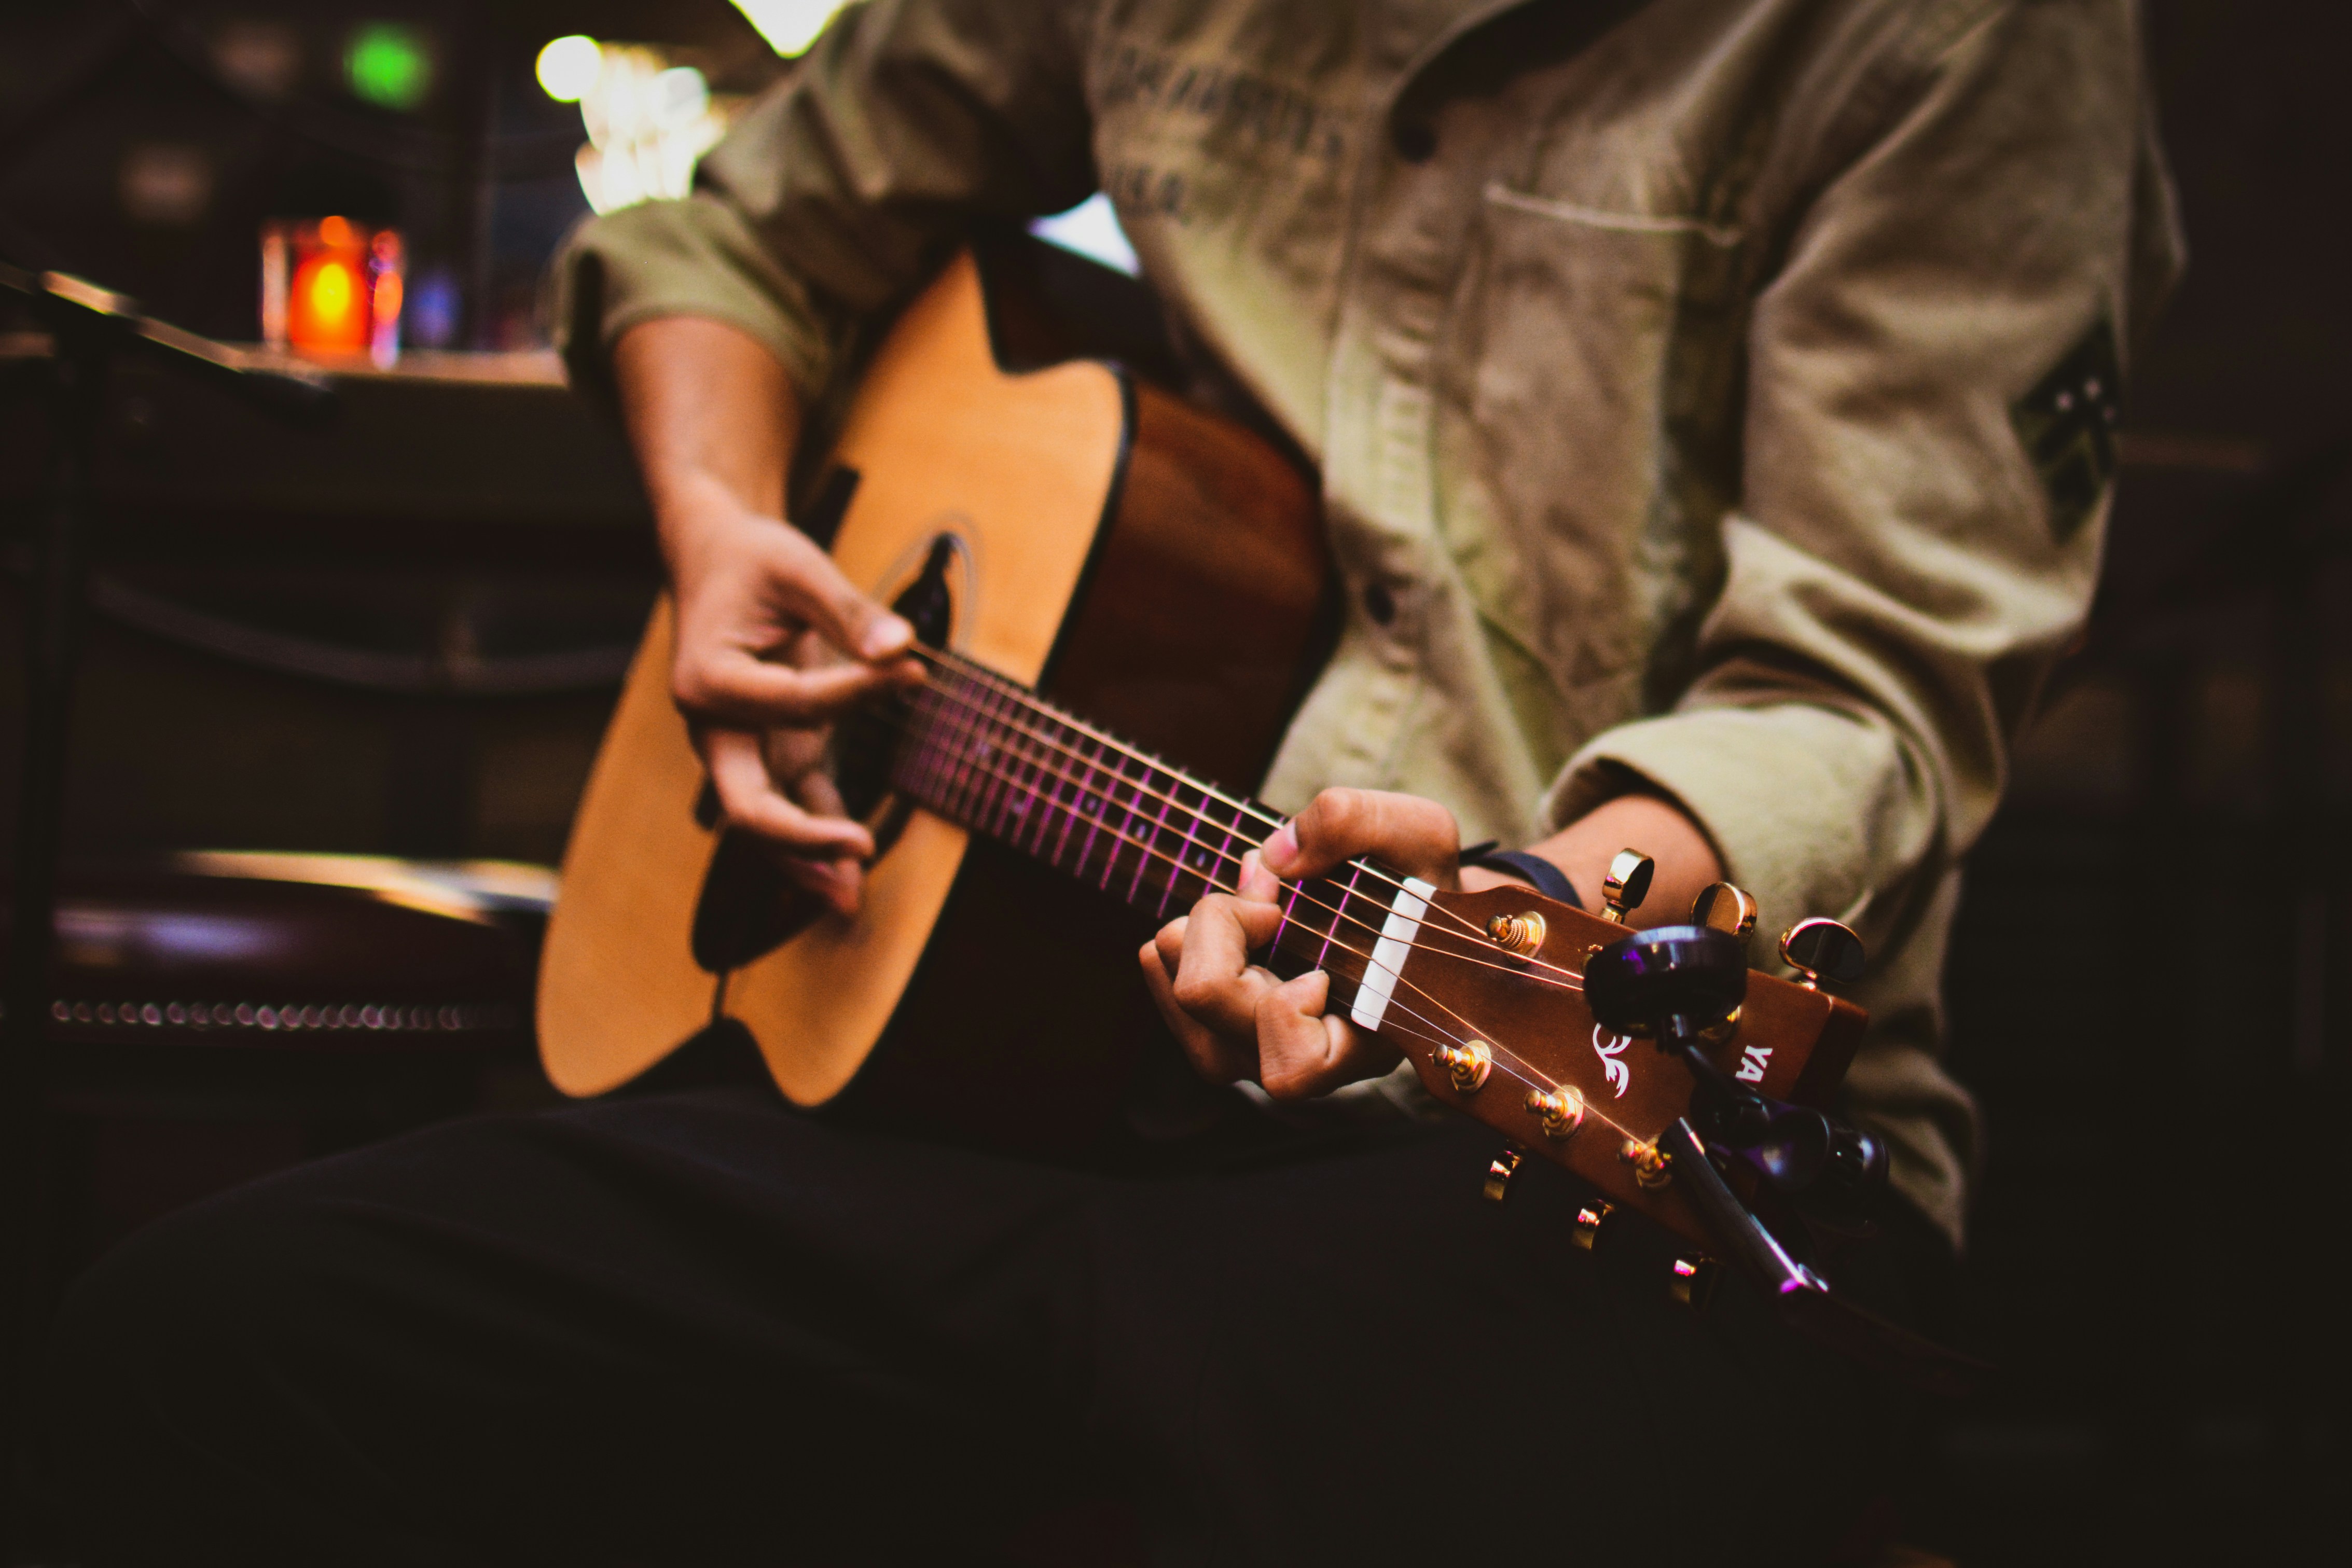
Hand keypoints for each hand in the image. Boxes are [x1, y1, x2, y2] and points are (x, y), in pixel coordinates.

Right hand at [668, 496, 922, 915]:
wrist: (716, 563)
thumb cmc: (754, 563)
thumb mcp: (801, 569)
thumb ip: (851, 612)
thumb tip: (902, 649)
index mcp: (709, 679)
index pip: (792, 704)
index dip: (856, 692)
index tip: (914, 671)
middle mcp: (712, 727)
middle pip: (746, 803)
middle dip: (799, 837)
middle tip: (859, 848)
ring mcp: (738, 749)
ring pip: (765, 822)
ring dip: (807, 861)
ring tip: (855, 899)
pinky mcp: (769, 754)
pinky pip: (792, 806)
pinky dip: (817, 840)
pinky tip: (854, 877)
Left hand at [1136, 788, 1461, 1097]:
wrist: (1415, 910)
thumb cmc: (1423, 886)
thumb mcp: (1419, 833)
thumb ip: (1355, 824)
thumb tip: (1271, 858)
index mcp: (1364, 1044)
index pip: (1291, 1068)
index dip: (1286, 1005)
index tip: (1323, 961)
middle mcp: (1304, 1061)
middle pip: (1211, 1011)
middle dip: (1222, 928)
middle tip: (1267, 897)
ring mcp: (1256, 1045)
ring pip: (1182, 1004)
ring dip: (1194, 935)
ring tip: (1243, 903)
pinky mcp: (1223, 1019)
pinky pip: (1166, 986)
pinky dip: (1174, 941)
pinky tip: (1215, 914)